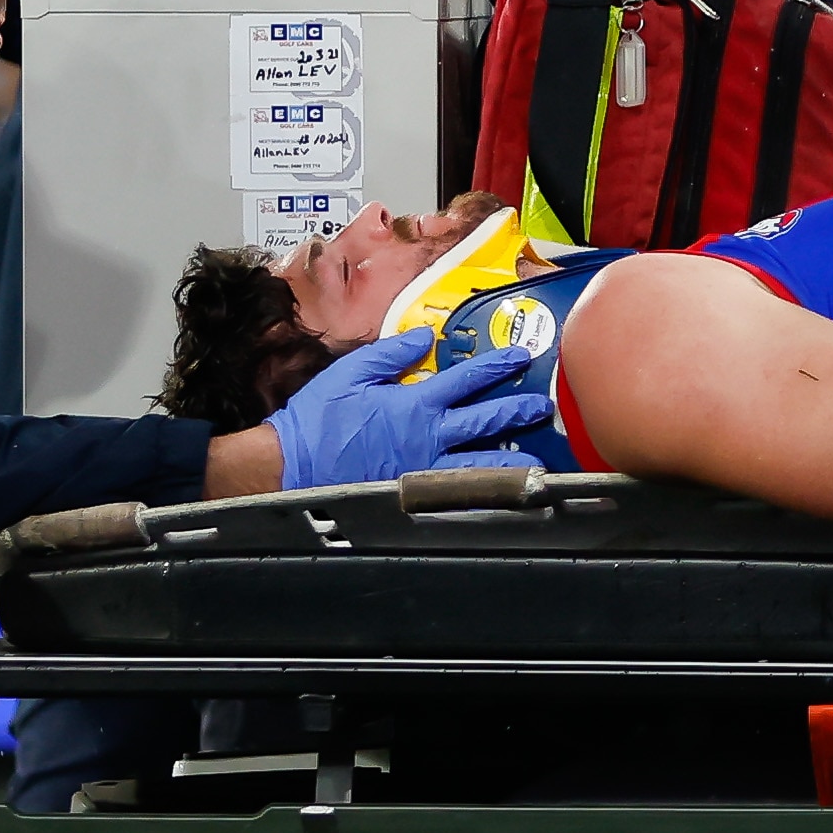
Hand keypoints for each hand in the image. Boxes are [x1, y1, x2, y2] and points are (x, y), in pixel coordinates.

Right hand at [265, 330, 534, 487]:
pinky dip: (485, 493)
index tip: (520, 358)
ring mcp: (426, 470)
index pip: (466, 379)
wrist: (292, 466)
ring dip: (512, 458)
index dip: (496, 366)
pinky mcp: (417, 495)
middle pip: (485, 422)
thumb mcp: (351, 374)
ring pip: (481, 463)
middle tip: (540, 405)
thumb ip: (391, 354)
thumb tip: (425, 338)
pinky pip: (460, 493)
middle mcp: (428, 437)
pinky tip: (503, 494)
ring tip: (539, 456)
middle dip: (516, 410)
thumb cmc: (318, 420)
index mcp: (415, 403)